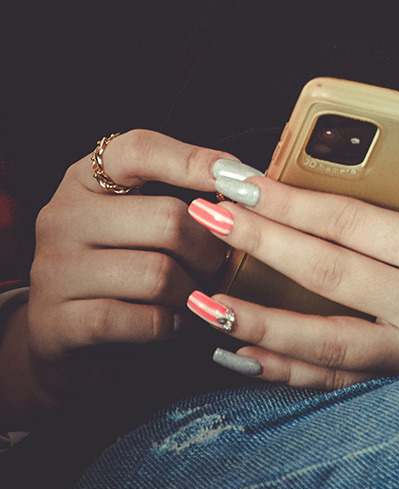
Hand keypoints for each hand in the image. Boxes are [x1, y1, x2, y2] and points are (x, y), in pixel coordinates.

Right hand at [0, 130, 229, 428]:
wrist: (64, 333)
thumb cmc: (122, 265)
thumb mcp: (138, 220)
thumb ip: (179, 198)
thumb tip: (247, 185)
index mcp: (86, 179)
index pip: (140, 150)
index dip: (195, 161)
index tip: (240, 178)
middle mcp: (64, 216)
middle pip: (167, 220)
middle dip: (209, 248)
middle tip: (217, 263)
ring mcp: (56, 269)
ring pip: (159, 275)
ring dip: (193, 291)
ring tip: (196, 294)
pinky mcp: (61, 322)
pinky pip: (143, 320)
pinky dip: (174, 324)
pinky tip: (179, 321)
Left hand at [187, 97, 398, 389]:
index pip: (352, 224)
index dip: (291, 201)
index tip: (241, 182)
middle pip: (323, 275)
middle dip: (258, 245)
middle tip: (203, 218)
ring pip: (319, 343)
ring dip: (255, 321)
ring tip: (200, 300)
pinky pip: (335, 379)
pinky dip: (285, 370)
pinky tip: (240, 355)